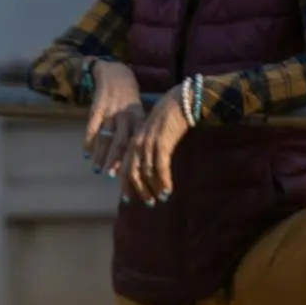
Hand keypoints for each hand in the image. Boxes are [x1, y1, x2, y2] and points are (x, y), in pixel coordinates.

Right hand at [82, 60, 142, 177]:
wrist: (116, 74)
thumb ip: (137, 132)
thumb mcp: (139, 113)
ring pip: (106, 137)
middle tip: (111, 176)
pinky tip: (86, 154)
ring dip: (100, 154)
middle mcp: (126, 116)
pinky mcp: (97, 108)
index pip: (137, 143)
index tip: (131, 176)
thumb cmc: (129, 99)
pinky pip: (92, 127)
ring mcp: (110, 112)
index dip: (133, 160)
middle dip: (115, 161)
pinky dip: (88, 141)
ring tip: (96, 169)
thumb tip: (137, 158)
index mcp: (139, 118)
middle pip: (121, 143)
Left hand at [124, 86, 191, 205]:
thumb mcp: (154, 135)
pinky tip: (168, 191)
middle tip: (148, 203)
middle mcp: (137, 144)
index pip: (126, 168)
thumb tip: (148, 170)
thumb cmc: (168, 120)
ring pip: (147, 173)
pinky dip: (163, 182)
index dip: (126, 185)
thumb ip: (149, 151)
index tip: (128, 199)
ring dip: (154, 189)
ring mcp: (149, 144)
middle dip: (139, 190)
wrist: (180, 101)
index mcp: (133, 142)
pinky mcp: (162, 143)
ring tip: (160, 199)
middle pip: (133, 173)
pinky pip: (160, 168)